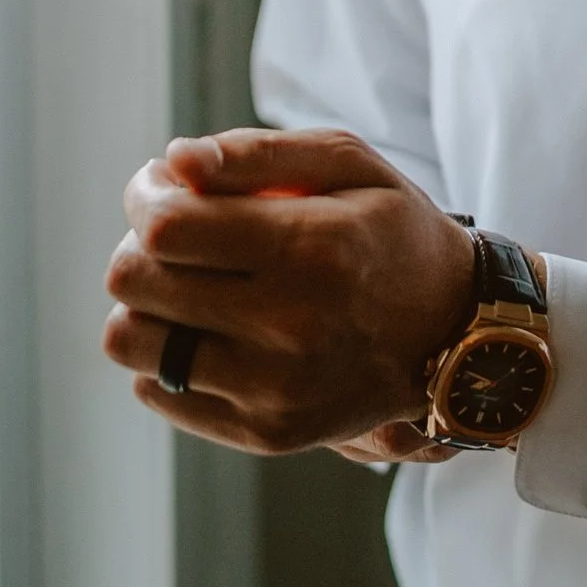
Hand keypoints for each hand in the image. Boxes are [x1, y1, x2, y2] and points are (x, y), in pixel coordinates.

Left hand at [103, 126, 480, 458]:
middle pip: (135, 282)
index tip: (163, 189)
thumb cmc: (389, 233)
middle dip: (140, 246)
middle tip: (177, 239)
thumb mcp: (348, 164)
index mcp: (313, 247)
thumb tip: (175, 160)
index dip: (145, 198)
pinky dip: (166, 356)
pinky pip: (157, 391)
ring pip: (131, 342)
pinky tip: (209, 333)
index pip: (166, 228)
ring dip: (145, 305)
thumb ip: (257, 152)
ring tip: (187, 288)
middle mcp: (293, 326)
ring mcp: (277, 390)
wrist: (455, 334)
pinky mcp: (267, 433)